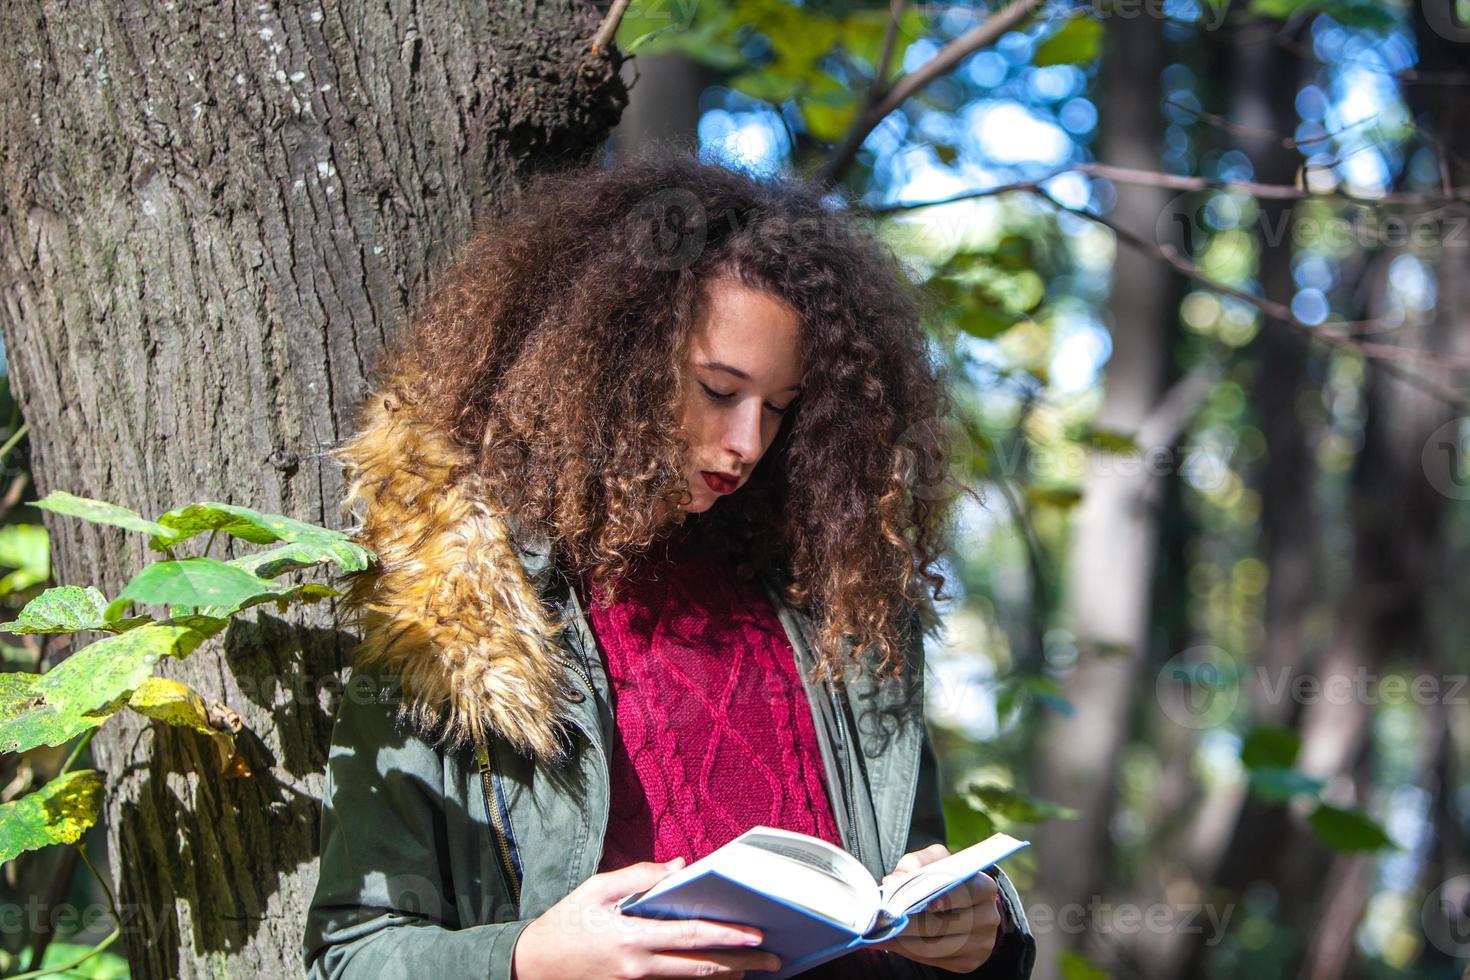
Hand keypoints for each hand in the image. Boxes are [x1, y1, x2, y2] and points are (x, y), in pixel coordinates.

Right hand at [510, 857, 783, 978]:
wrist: (531, 967)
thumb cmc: (565, 922)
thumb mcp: (596, 889)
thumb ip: (639, 877)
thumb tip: (680, 867)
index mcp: (631, 937)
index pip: (689, 937)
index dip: (726, 936)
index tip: (756, 934)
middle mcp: (638, 967)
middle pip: (700, 968)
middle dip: (741, 963)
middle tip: (774, 958)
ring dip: (727, 974)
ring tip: (757, 967)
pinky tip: (721, 973)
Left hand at [872, 843, 1001, 973]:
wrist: (962, 905)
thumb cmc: (945, 878)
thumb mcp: (934, 860)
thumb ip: (916, 863)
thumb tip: (894, 880)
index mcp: (984, 887)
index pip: (964, 892)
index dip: (944, 898)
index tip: (924, 902)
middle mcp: (988, 917)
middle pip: (945, 923)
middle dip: (911, 922)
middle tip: (886, 919)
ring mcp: (981, 943)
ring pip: (937, 946)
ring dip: (905, 940)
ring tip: (882, 932)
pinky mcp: (968, 962)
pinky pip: (935, 960)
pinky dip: (909, 951)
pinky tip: (892, 942)